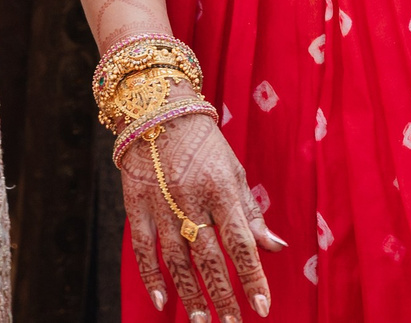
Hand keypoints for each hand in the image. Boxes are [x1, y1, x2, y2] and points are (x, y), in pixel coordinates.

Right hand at [115, 102, 286, 321]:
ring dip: (190, 293)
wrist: (154, 107)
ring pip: (175, 258)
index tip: (262, 308)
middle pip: (208, 257)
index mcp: (220, 189)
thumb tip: (276, 249)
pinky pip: (142, 247)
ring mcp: (160, 201)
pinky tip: (161, 301)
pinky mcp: (134, 202)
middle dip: (222, 295)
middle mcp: (190, 197)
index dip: (252, 277)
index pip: (240, 242)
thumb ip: (251, 213)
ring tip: (201, 321)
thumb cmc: (203, 143)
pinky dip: (150, 275)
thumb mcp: (234, 171)